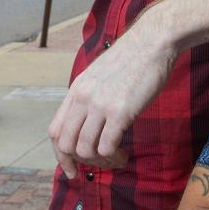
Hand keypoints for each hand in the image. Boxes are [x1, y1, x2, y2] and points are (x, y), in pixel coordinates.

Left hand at [47, 22, 178, 176]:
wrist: (153, 42)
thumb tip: (88, 123)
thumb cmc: (133, 58)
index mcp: (76, 90)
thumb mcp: (100, 75)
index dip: (61, 155)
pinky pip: (106, 147)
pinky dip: (114, 157)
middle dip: (80, 162)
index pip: (55, 132)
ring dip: (100, 162)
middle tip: (99, 164)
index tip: (72, 168)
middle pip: (66, 144)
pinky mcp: (120, 111)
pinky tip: (124, 153)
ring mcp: (100, 105)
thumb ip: (89, 96)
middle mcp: (83, 98)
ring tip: (116, 158)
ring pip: (85, 149)